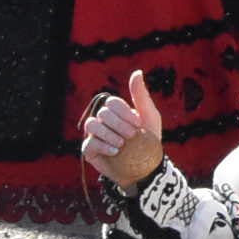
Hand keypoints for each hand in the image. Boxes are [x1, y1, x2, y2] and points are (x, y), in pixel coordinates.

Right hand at [79, 70, 166, 189]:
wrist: (146, 166)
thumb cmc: (149, 140)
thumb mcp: (149, 116)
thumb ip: (141, 95)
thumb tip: (137, 72)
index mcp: (116, 111)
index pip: (111, 102)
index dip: (124, 112)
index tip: (138, 123)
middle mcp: (102, 121)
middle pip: (103, 113)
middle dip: (120, 124)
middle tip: (133, 135)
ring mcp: (94, 135)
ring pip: (91, 125)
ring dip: (109, 134)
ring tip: (123, 144)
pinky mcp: (89, 150)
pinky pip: (89, 143)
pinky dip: (104, 146)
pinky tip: (117, 152)